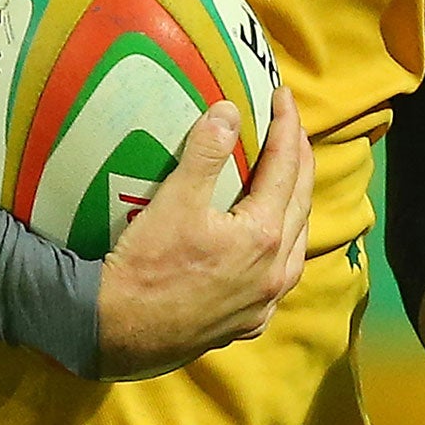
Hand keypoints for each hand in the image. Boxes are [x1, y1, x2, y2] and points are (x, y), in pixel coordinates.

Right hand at [94, 86, 315, 379]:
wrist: (122, 330)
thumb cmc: (147, 264)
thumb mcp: (174, 201)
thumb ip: (204, 153)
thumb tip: (229, 111)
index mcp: (264, 236)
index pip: (287, 168)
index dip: (287, 126)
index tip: (283, 95)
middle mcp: (275, 271)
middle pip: (302, 203)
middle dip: (300, 159)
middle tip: (289, 126)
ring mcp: (265, 301)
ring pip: (297, 242)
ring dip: (295, 203)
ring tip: (286, 175)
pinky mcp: (249, 321)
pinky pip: (281, 273)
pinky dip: (282, 243)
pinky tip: (267, 238)